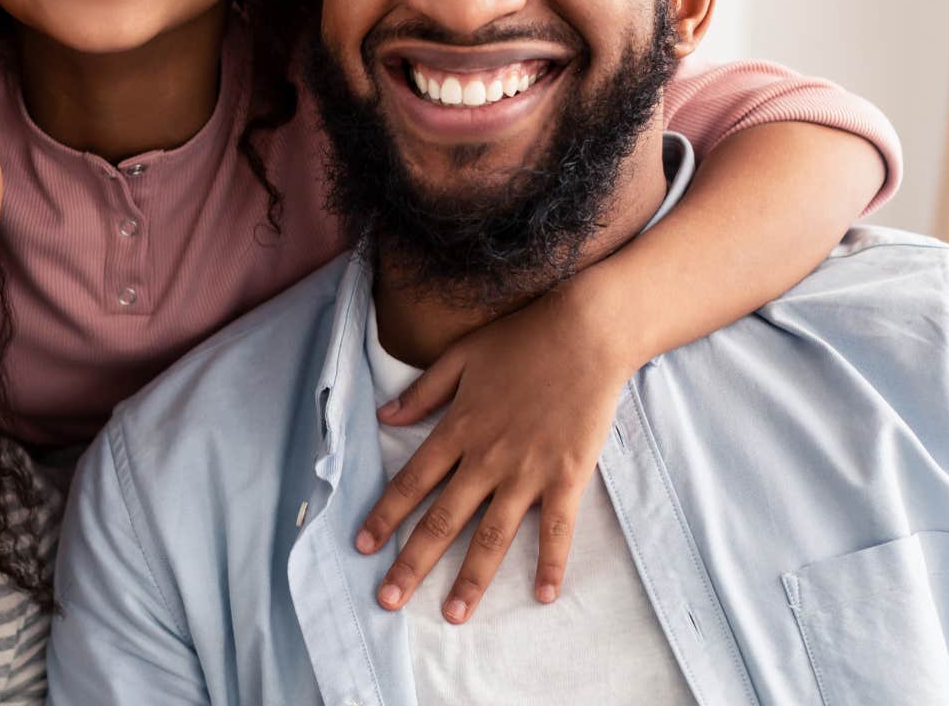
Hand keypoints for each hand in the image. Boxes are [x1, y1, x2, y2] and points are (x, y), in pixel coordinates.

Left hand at [356, 279, 639, 623]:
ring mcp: (527, 472)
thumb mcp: (459, 357)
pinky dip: (550, 563)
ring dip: (471, 578)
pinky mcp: (568, 477)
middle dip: (411, 564)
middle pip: (441, 521)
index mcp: (457, 430)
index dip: (384, 517)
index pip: (410, 482)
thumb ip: (422, 393)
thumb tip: (383, 417)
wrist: (585, 333)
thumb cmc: (522, 340)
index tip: (362, 546)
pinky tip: (544, 596)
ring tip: (452, 614)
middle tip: (387, 599)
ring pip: (492, 536)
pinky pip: (557, 529)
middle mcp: (486, 458)